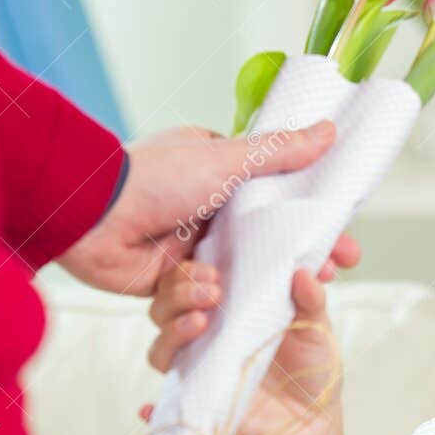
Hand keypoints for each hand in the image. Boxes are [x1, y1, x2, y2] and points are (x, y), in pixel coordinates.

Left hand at [57, 121, 340, 296]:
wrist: (91, 216)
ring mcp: (185, 250)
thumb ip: (279, 152)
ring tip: (212, 288)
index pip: (280, 206)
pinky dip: (189, 301)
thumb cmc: (155, 178)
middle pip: (262, 250)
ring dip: (222, 289)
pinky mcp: (163, 284)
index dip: (314, 230)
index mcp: (220, 177)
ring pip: (230, 283)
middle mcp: (205, 214)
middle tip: (316, 284)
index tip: (344, 253)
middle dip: (286, 272)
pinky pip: (191, 303)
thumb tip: (329, 131)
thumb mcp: (227, 160)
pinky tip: (189, 293)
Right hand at [143, 261, 345, 434]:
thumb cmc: (311, 366)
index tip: (214, 271)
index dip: (189, 271)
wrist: (317, 420)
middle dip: (179, 294)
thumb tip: (302, 272)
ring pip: (160, 350)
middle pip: (164, 309)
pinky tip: (148, 409)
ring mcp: (199, 371)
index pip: (187, 281)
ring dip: (172, 333)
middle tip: (213, 292)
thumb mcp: (317, 328)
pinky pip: (167, 406)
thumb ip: (311, 300)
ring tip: (201, 323)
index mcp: (226, 309)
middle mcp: (204, 338)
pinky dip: (153, 408)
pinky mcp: (201, 404)